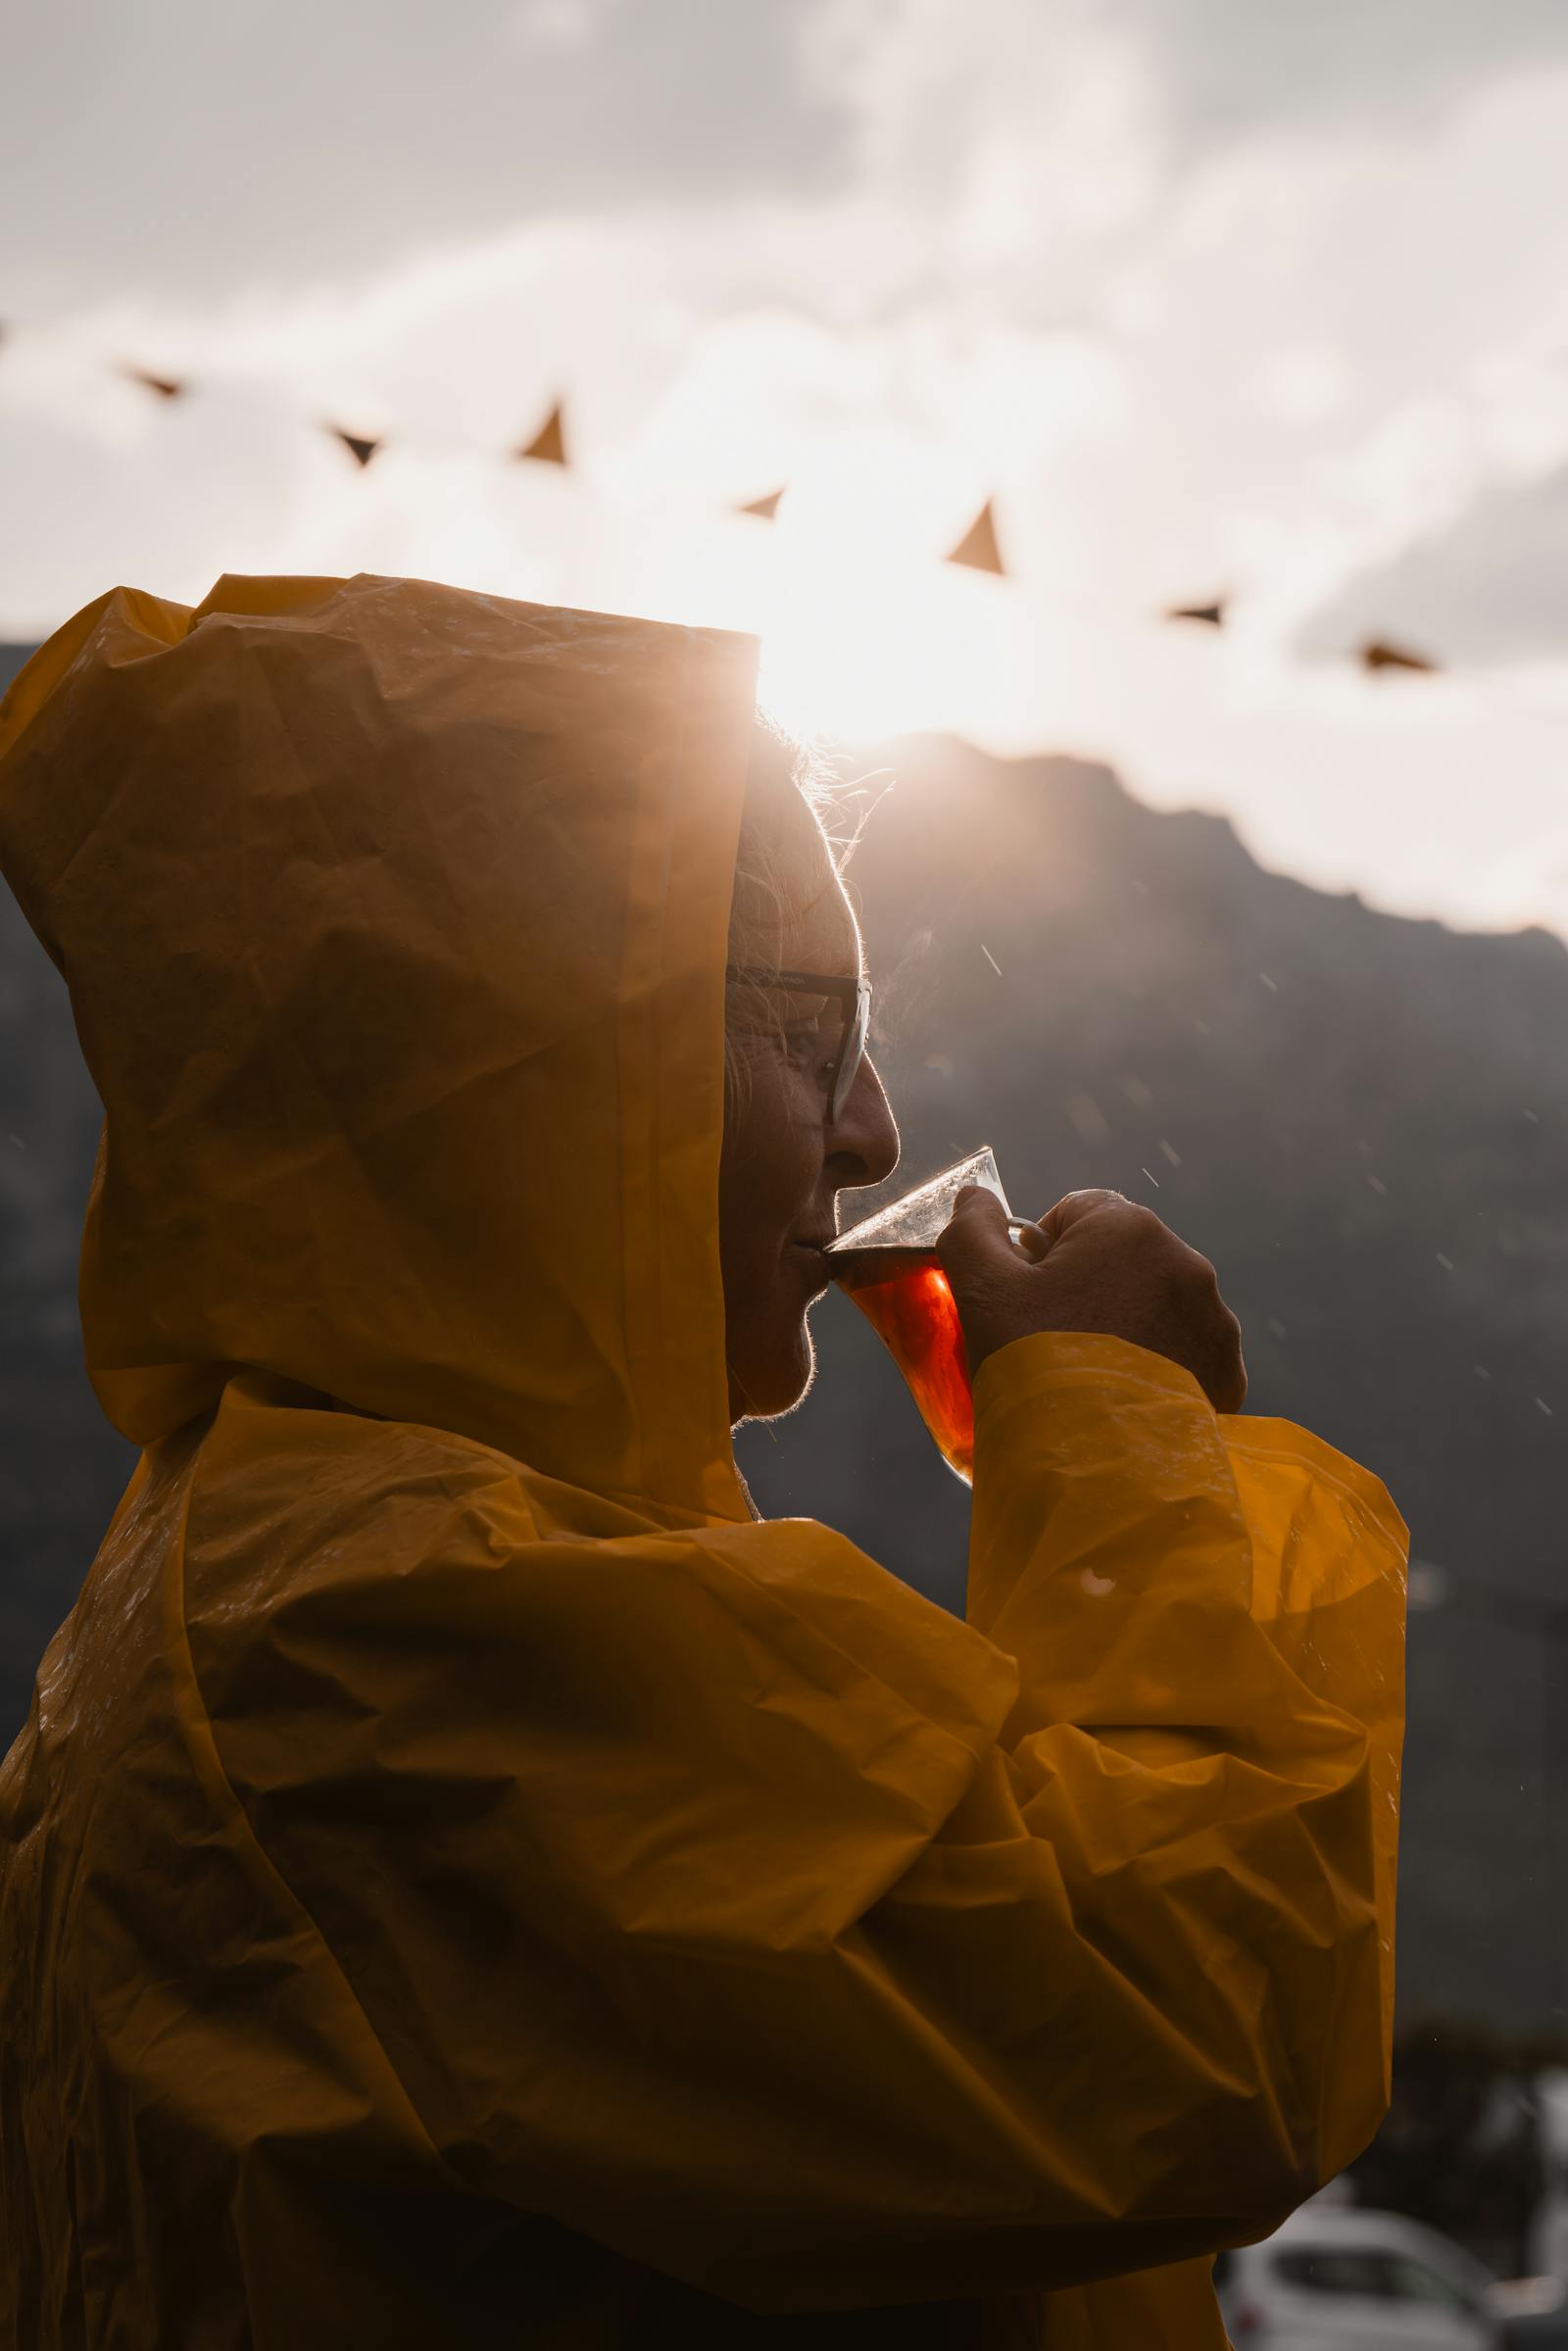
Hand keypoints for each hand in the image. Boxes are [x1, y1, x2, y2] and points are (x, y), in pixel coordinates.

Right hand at [936, 1186, 1246, 1412]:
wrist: (1098, 1467)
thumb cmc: (1034, 1365)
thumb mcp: (982, 1289)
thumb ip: (971, 1229)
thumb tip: (976, 1198)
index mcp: (1130, 1229)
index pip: (1075, 1213)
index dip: (1039, 1253)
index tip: (1023, 1300)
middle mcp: (1186, 1265)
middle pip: (1119, 1261)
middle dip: (1085, 1291)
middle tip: (1047, 1345)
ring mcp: (1213, 1323)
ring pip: (1154, 1309)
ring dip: (1124, 1329)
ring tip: (1085, 1382)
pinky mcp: (1226, 1375)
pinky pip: (1184, 1357)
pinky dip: (1156, 1372)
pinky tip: (1122, 1404)